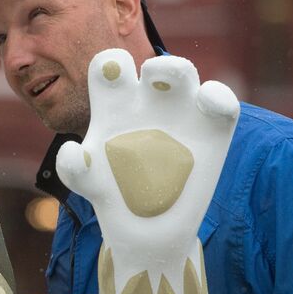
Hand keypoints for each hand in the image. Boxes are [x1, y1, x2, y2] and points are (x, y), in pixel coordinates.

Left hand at [56, 49, 238, 293]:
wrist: (148, 231)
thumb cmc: (114, 197)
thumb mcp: (88, 185)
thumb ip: (73, 170)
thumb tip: (72, 151)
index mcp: (114, 104)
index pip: (110, 65)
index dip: (110, 62)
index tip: (111, 73)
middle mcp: (147, 102)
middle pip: (153, 64)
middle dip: (154, 64)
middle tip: (150, 76)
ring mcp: (180, 113)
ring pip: (185, 74)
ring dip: (180, 70)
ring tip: (178, 85)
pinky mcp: (211, 129)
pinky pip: (220, 101)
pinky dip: (218, 95)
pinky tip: (210, 104)